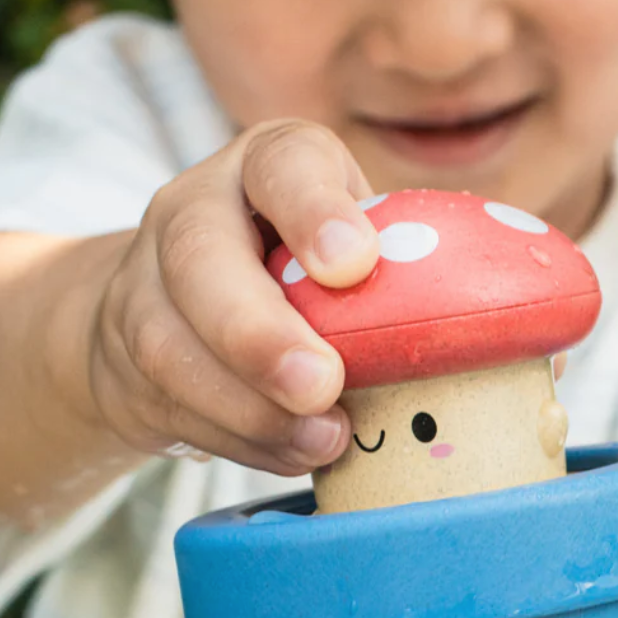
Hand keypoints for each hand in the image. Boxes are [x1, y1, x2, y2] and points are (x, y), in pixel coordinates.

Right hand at [89, 119, 381, 472]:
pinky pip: (175, 410)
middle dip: (259, 333)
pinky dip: (241, 441)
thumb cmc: (300, 277)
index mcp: (264, 168)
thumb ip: (392, 277)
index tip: (353, 264)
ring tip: (323, 439)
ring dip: (251, 407)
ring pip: (171, 348)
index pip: (283, 163)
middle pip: (199, 258)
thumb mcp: (346, 249)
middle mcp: (192, 212)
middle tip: (320, 384)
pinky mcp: (128, 366)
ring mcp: (145, 289)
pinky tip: (293, 453)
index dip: (314, 210)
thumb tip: (489, 337)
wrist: (175, 310)